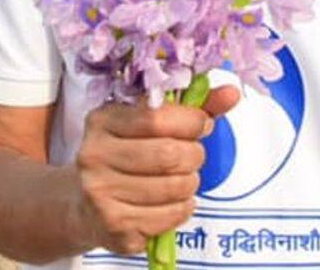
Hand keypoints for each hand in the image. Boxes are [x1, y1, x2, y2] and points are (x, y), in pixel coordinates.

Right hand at [74, 85, 239, 255]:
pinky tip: (175, 201)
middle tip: (194, 155)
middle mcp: (94, 155)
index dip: (191, 121)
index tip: (202, 125)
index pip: (158, 118)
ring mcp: (100, 193)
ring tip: (184, 178)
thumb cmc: (127, 154)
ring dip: (190, 183)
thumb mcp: (151, 123)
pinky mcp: (114, 226)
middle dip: (194, 155)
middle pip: (169, 154)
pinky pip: (168, 217)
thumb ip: (191, 107)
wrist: (87, 205)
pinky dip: (183, 208)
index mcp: (103, 120)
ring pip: (172, 187)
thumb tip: (232, 93)